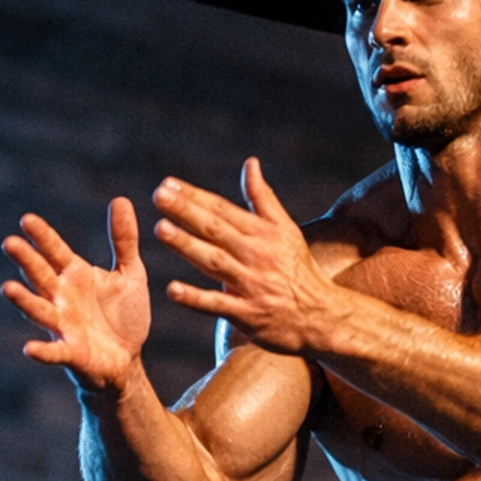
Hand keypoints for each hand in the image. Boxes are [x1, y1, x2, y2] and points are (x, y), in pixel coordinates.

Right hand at [1, 199, 150, 392]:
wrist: (127, 360)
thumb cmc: (123, 316)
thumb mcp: (131, 274)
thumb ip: (124, 241)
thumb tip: (121, 199)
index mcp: (74, 274)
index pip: (54, 251)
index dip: (42, 237)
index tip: (27, 220)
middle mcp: (62, 297)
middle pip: (40, 275)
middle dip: (26, 261)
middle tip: (10, 243)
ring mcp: (63, 325)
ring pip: (39, 310)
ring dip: (24, 300)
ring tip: (8, 289)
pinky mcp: (71, 352)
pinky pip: (54, 351)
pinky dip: (42, 351)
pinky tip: (29, 349)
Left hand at [154, 159, 338, 353]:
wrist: (321, 316)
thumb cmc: (299, 270)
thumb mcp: (286, 229)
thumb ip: (262, 197)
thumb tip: (250, 164)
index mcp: (262, 233)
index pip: (222, 210)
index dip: (194, 196)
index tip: (168, 184)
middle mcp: (255, 256)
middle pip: (215, 230)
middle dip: (186, 212)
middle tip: (160, 196)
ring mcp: (250, 286)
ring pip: (214, 262)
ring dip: (187, 246)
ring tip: (162, 229)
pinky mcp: (247, 315)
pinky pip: (218, 305)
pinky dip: (195, 299)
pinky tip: (173, 290)